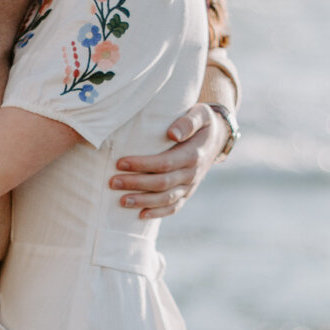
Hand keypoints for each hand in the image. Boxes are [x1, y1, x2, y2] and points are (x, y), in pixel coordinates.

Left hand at [111, 104, 227, 218]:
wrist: (217, 137)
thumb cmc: (202, 122)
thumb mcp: (201, 114)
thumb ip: (188, 122)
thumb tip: (172, 133)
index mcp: (193, 155)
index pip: (165, 163)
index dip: (142, 165)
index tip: (120, 163)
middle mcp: (192, 173)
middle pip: (162, 183)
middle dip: (136, 184)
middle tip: (113, 182)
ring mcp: (190, 186)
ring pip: (166, 199)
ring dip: (143, 201)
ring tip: (121, 201)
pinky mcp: (187, 193)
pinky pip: (174, 207)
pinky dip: (158, 213)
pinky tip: (140, 215)